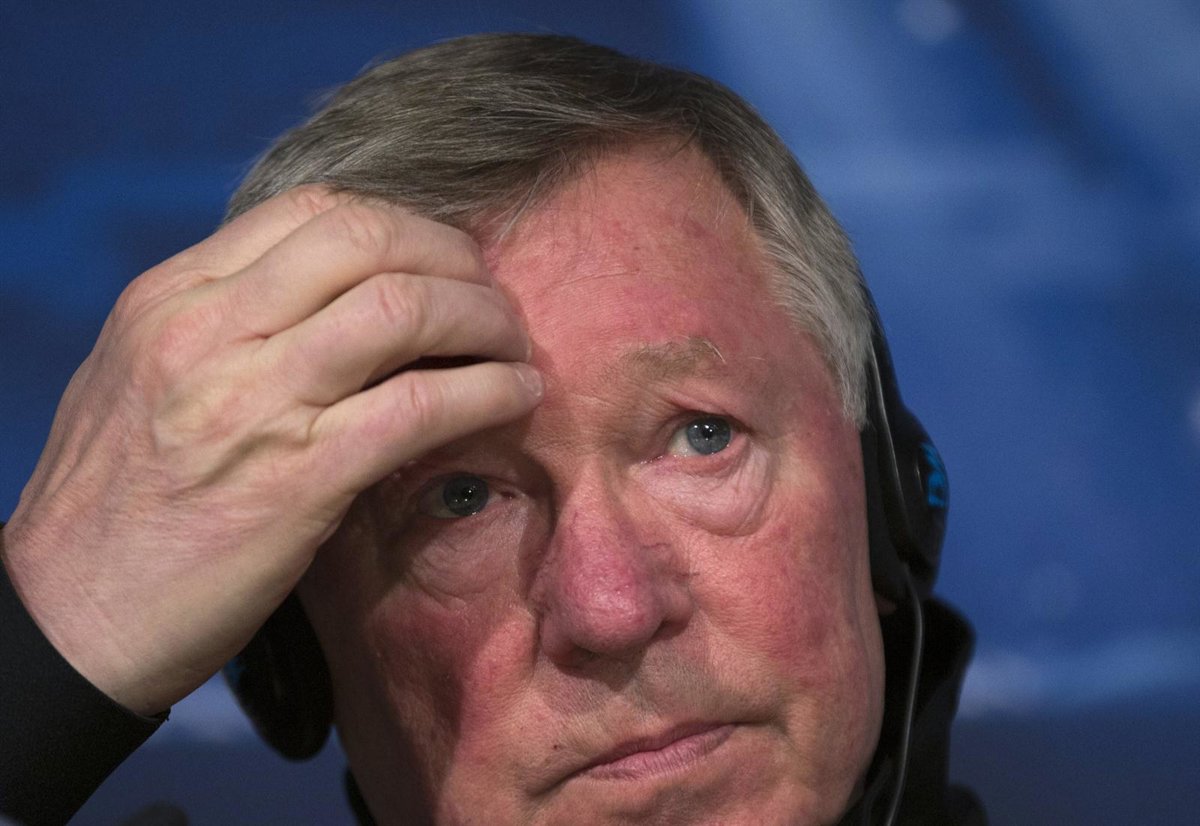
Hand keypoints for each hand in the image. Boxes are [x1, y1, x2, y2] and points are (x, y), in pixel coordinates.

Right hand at [0, 187, 541, 714]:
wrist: (70, 619)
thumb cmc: (115, 504)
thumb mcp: (144, 377)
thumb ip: (225, 325)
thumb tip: (331, 298)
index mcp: (171, 298)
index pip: (312, 210)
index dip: (403, 224)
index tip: (444, 260)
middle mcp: (208, 330)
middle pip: (368, 238)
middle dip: (455, 258)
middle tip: (492, 297)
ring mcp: (253, 400)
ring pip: (404, 307)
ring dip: (486, 320)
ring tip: (515, 346)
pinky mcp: (297, 477)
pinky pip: (419, 405)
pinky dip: (487, 390)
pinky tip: (516, 397)